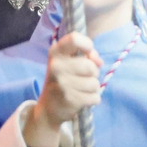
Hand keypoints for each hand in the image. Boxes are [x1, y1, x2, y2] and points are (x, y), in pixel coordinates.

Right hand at [24, 32, 102, 146]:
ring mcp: (62, 84)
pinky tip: (82, 99)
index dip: (87, 45)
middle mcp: (56, 66)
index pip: (75, 39)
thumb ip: (86, 56)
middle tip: (85, 77)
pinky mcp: (70, 100)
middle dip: (93, 73)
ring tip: (82, 89)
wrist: (48, 108)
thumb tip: (98, 61)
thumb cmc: (63, 79)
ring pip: (94, 83)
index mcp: (55, 52)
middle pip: (90, 66)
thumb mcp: (68, 63)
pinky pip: (95, 97)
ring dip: (93, 88)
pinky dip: (92, 99)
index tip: (87, 54)